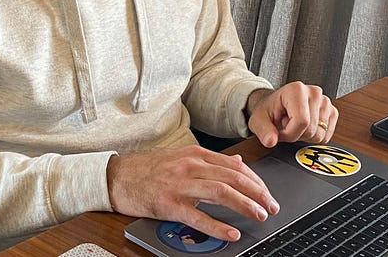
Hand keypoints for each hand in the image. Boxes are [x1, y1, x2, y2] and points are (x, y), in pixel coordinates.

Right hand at [106, 146, 279, 240]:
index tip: (267, 193)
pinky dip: (217, 225)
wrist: (116, 176)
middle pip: (233, 177)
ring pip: (221, 192)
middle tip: (271, 206)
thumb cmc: (146, 169)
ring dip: (244, 204)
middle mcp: (190, 166)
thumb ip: (209, 160)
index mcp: (195, 154)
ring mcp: (180, 185)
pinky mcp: (169, 204)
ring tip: (259, 215)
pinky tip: (230, 233)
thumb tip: (237, 161)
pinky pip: (198, 216)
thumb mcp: (180, 157)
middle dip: (257, 192)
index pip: (235, 165)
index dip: (256, 180)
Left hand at [247, 82, 338, 147]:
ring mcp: (324, 101)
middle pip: (311, 130)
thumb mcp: (259, 120)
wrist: (275, 105)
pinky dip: (314, 136)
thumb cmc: (268, 110)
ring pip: (320, 135)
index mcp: (296, 90)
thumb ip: (264, 131)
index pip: (302, 122)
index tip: (279, 131)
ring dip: (305, 135)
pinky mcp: (331, 111)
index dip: (289, 134)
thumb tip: (271, 141)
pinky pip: (326, 136)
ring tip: (295, 123)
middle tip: (286, 125)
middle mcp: (314, 92)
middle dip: (296, 135)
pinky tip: (304, 126)